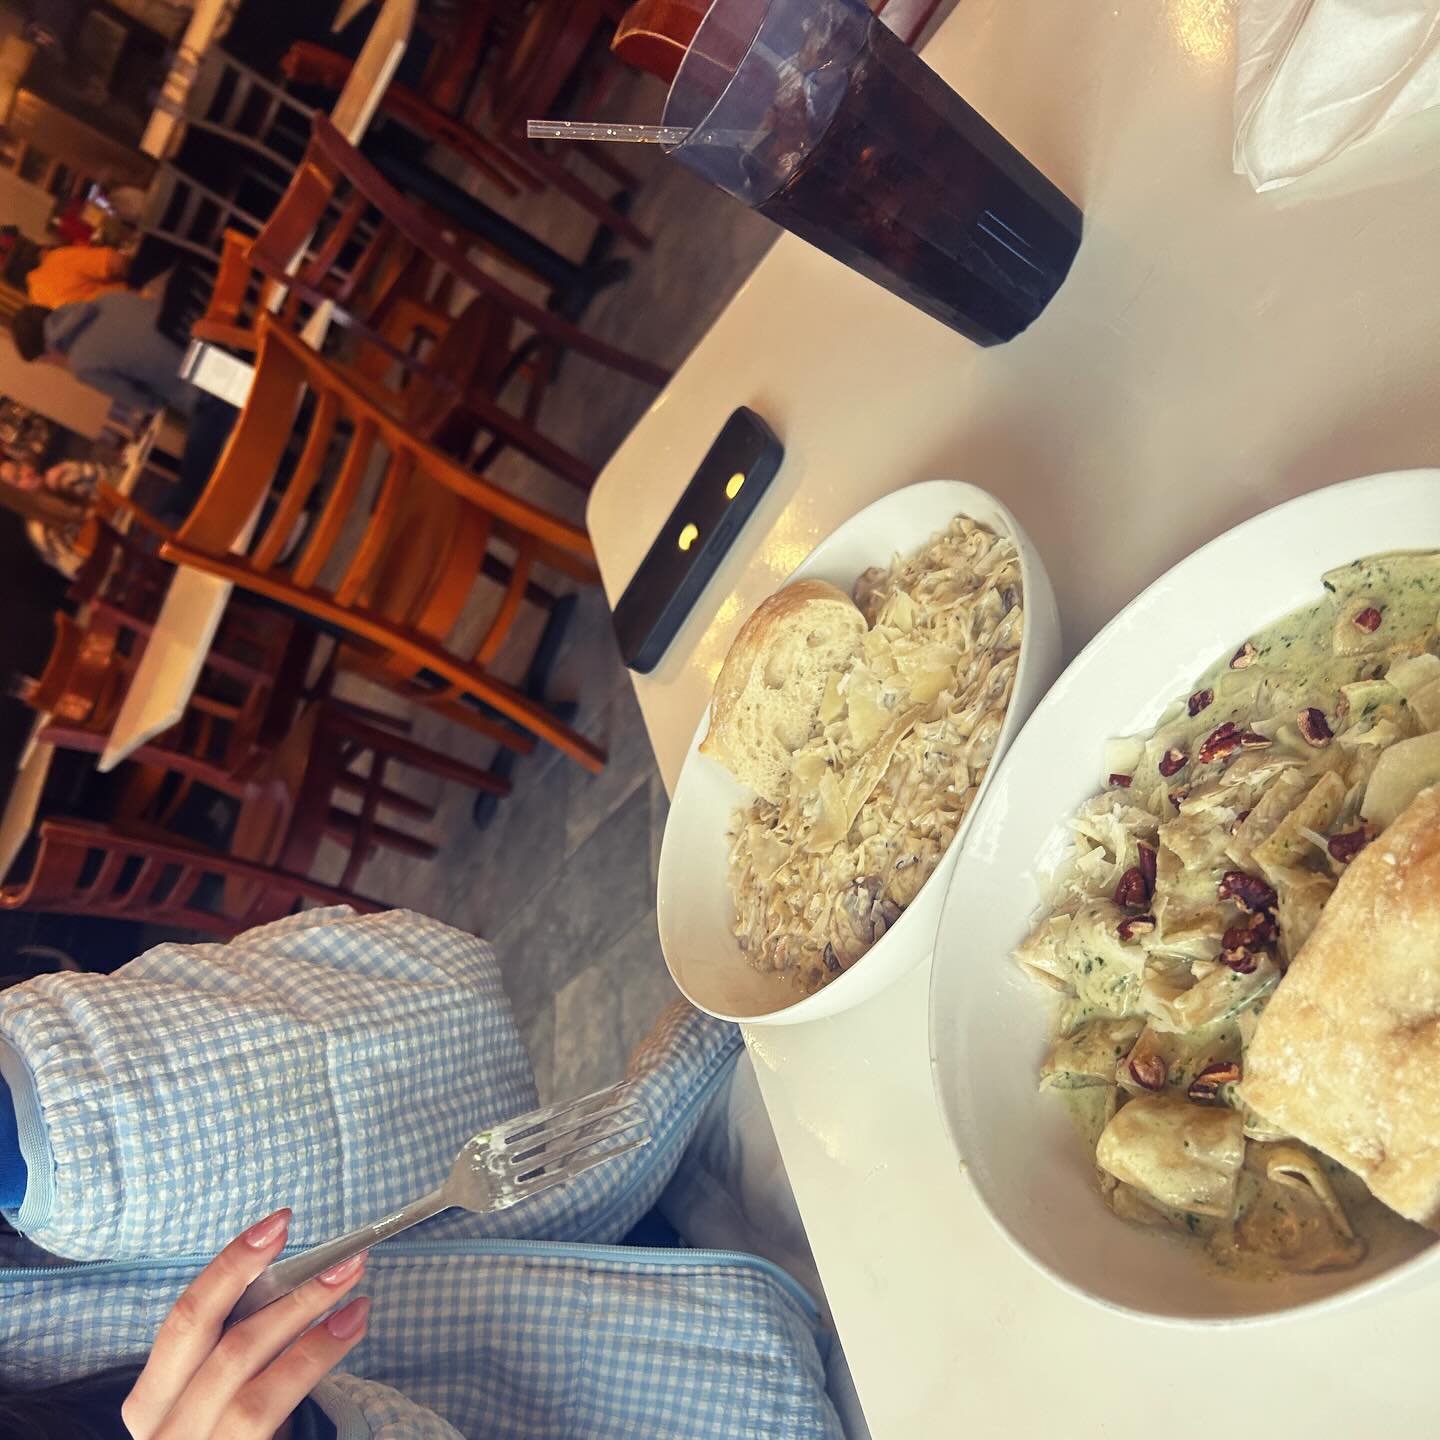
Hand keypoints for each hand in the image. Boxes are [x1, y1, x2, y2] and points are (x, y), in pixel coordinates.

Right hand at [121, 1210, 369, 1439]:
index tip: (279, 1224)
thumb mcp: (218, 1395)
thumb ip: (237, 1347)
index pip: (184, 1321)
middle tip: (347, 1258)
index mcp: (150, 1405)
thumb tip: (293, 1278)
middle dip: (288, 1295)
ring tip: (361, 1298)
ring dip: (312, 1331)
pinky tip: (348, 1334)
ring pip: (251, 1387)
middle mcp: (163, 1436)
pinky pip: (267, 1418)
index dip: (231, 1266)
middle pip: (223, 1347)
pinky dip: (314, 1368)